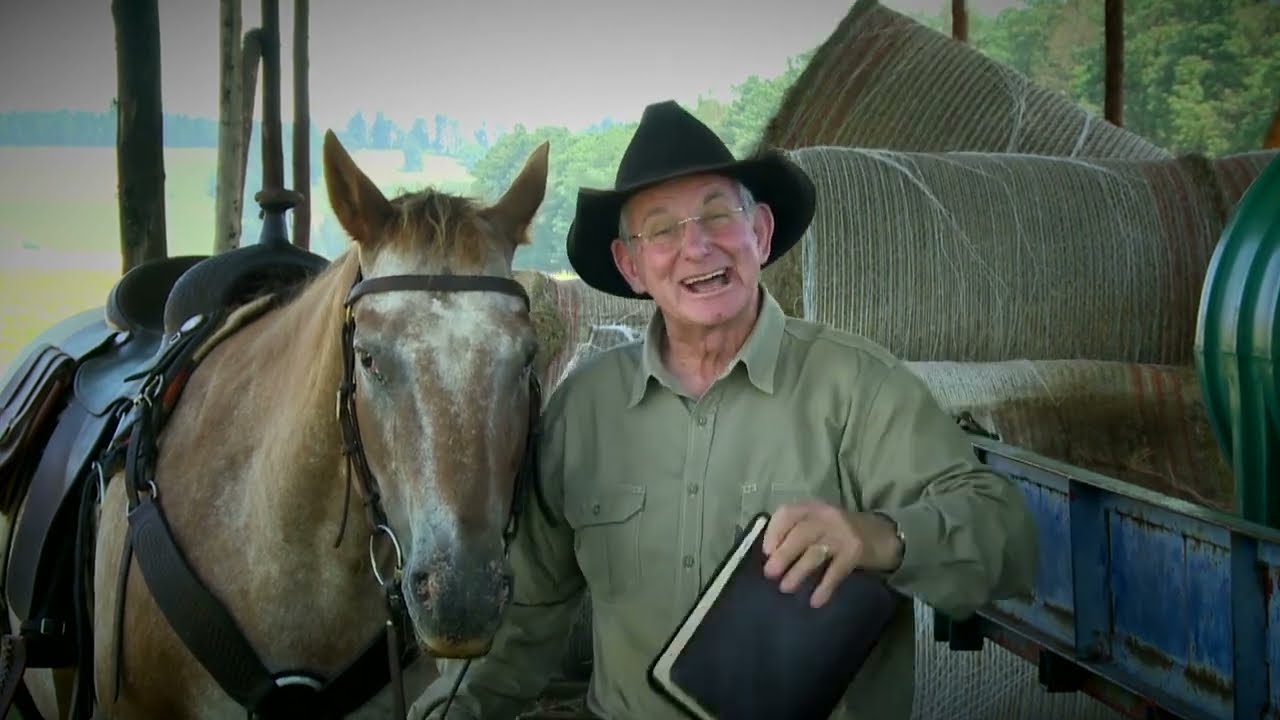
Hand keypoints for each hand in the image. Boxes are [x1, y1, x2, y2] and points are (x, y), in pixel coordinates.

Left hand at [761, 501, 902, 607]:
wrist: (884, 535)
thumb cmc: (842, 532)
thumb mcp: (820, 523)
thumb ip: (798, 532)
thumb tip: (772, 556)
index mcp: (813, 508)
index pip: (787, 514)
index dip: (773, 532)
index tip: (766, 552)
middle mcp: (827, 516)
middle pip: (800, 534)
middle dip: (783, 555)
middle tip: (770, 574)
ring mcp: (843, 533)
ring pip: (815, 552)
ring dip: (798, 572)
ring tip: (786, 588)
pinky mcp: (856, 552)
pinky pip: (836, 571)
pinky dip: (825, 587)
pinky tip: (816, 601)